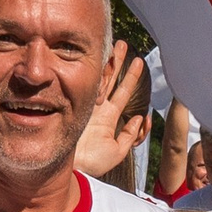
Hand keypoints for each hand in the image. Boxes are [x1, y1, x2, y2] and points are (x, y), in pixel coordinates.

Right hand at [74, 41, 149, 180]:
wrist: (72, 168)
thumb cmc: (93, 164)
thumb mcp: (118, 151)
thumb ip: (129, 135)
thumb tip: (140, 117)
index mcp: (108, 117)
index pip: (122, 92)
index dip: (131, 77)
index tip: (138, 61)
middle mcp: (97, 108)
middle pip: (110, 80)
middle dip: (117, 62)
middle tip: (123, 44)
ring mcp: (85, 104)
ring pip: (98, 78)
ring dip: (107, 62)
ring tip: (114, 44)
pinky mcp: (74, 104)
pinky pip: (87, 86)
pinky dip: (94, 73)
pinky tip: (100, 57)